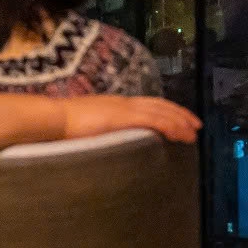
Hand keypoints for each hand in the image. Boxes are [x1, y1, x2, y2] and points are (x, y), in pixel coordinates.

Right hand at [60, 96, 200, 143]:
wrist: (51, 120)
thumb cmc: (62, 128)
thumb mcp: (86, 128)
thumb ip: (100, 133)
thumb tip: (106, 145)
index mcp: (115, 105)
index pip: (147, 104)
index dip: (166, 110)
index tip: (179, 119)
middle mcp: (123, 102)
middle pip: (160, 104)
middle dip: (180, 114)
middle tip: (195, 126)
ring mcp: (124, 108)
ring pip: (161, 111)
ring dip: (180, 121)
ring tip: (194, 134)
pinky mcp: (123, 117)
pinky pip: (154, 120)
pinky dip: (170, 125)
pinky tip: (181, 134)